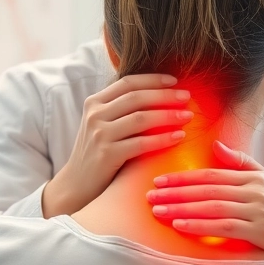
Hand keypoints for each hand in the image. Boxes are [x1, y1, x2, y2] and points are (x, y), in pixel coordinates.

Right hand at [42, 73, 191, 217]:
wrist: (76, 185)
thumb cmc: (97, 153)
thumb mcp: (102, 125)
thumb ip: (121, 109)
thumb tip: (159, 94)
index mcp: (94, 102)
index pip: (127, 83)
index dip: (153, 80)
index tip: (175, 81)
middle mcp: (95, 115)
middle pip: (136, 98)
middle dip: (165, 95)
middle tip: (187, 97)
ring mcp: (99, 135)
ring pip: (141, 118)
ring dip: (168, 116)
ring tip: (187, 116)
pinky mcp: (106, 155)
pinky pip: (141, 143)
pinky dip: (162, 139)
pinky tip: (178, 137)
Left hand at [146, 140, 263, 254]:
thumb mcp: (262, 180)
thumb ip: (239, 162)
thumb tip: (216, 144)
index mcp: (252, 176)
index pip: (210, 174)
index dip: (183, 177)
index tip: (158, 181)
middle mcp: (255, 190)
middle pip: (207, 189)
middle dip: (176, 193)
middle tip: (150, 196)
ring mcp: (258, 210)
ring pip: (213, 207)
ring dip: (183, 209)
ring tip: (159, 211)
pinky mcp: (260, 230)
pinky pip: (224, 227)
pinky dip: (200, 226)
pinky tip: (180, 226)